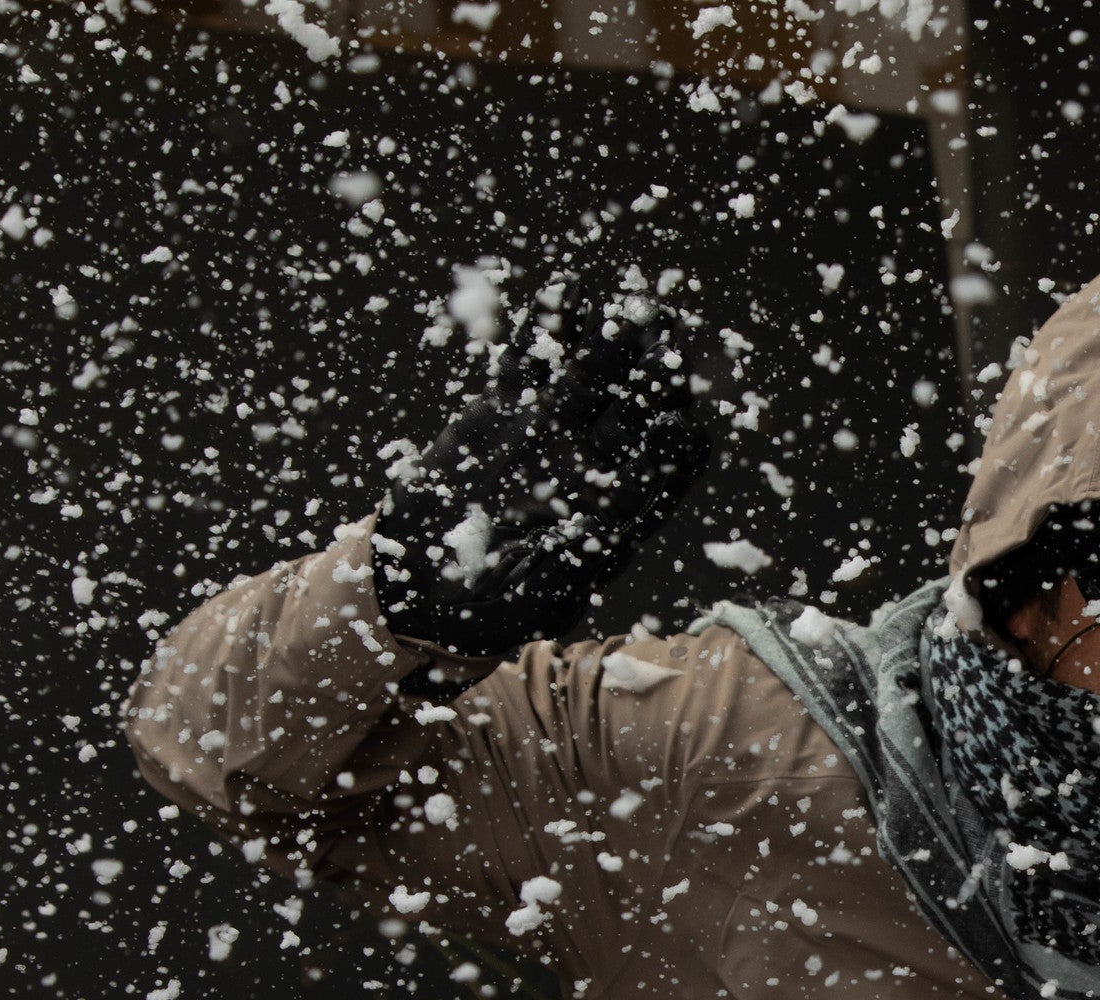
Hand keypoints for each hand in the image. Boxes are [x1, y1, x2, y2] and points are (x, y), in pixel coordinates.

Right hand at [372, 278, 722, 661]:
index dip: (672, 449)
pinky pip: (530, 365)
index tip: (679, 423)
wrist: (420, 581)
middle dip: (656, 376)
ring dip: (612, 342)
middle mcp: (589, 470)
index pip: (657, 476)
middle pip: (634, 415)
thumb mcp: (527, 602)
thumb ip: (564, 569)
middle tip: (671, 337)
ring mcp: (548, 435)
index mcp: (611, 517)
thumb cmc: (483, 607)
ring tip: (633, 306)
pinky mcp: (503, 412)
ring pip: (588, 379)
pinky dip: (545, 332)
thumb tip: (605, 536)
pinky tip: (566, 293)